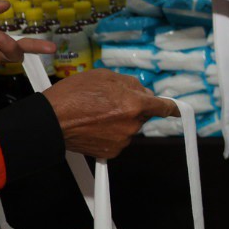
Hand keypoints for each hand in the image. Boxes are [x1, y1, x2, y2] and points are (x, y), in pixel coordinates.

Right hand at [44, 70, 178, 159]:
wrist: (49, 121)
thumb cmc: (73, 96)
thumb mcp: (103, 77)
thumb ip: (129, 83)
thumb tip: (143, 91)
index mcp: (134, 104)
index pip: (163, 107)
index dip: (171, 107)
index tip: (178, 109)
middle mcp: (131, 125)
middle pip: (142, 115)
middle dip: (133, 108)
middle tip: (109, 102)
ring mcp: (122, 140)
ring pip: (129, 127)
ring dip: (120, 121)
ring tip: (96, 114)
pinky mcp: (112, 152)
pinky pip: (118, 139)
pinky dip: (110, 133)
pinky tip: (94, 125)